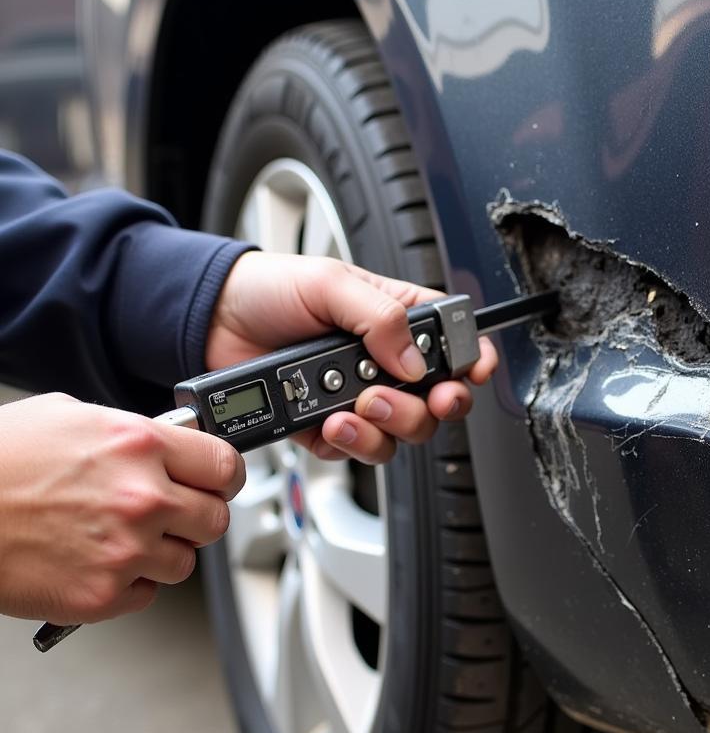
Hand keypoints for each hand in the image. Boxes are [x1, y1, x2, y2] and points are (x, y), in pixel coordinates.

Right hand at [0, 393, 244, 624]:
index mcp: (141, 445)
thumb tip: (166, 442)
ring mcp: (126, 551)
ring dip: (162, 553)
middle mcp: (143, 498)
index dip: (224, 476)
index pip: (226, 466)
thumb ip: (132, 433)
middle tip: (172, 513)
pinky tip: (99, 561)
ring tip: (121, 538)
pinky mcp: (103, 595)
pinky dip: (130, 583)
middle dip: (196, 516)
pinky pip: (147, 594)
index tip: (219, 482)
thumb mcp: (70, 416)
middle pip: (216, 520)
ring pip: (185, 563)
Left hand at [205, 252, 498, 463]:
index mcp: (397, 320)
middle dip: (426, 406)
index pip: (453, 343)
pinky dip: (349, 442)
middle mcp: (386, 363)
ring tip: (353, 407)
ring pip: (401, 432)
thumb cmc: (269, 289)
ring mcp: (359, 397)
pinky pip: (358, 448)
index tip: (474, 373)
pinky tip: (328, 421)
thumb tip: (415, 360)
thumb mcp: (330, 283)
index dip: (472, 361)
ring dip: (384, 426)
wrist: (212, 320)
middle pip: (435, 401)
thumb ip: (380, 318)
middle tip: (398, 394)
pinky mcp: (329, 426)